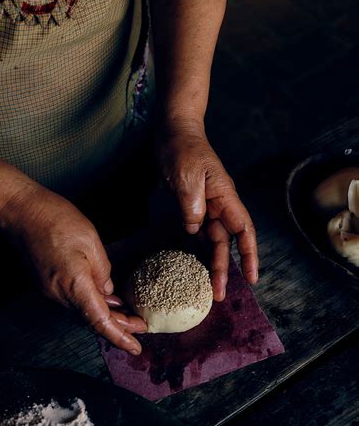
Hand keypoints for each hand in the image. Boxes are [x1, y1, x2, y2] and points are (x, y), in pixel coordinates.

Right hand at [0, 184, 145, 353]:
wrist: (20, 211)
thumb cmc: (56, 220)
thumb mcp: (92, 243)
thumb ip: (103, 272)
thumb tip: (108, 292)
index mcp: (75, 285)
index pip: (100, 322)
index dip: (119, 337)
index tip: (135, 348)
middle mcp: (60, 295)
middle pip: (93, 320)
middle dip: (119, 326)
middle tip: (141, 326)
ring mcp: (51, 291)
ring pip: (84, 311)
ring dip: (106, 315)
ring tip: (129, 314)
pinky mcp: (47, 284)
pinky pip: (74, 300)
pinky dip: (92, 304)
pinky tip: (106, 299)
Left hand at [156, 119, 258, 300]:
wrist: (173, 131)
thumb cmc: (183, 148)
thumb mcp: (186, 174)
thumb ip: (192, 203)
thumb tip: (196, 228)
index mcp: (225, 196)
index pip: (243, 230)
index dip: (249, 255)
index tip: (252, 277)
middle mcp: (219, 204)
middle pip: (227, 242)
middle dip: (225, 269)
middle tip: (218, 294)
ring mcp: (206, 206)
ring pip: (213, 241)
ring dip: (212, 263)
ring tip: (207, 287)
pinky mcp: (192, 206)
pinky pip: (198, 232)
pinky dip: (198, 249)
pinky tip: (193, 265)